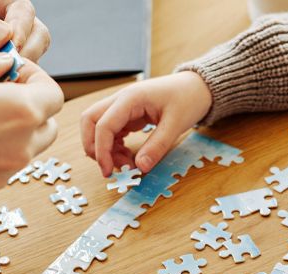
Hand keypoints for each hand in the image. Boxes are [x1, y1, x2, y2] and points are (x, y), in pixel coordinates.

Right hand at [0, 47, 61, 195]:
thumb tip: (7, 66)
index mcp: (17, 112)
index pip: (53, 94)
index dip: (35, 77)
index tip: (10, 70)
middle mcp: (16, 150)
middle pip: (47, 125)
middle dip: (30, 104)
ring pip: (28, 149)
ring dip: (15, 128)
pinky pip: (2, 165)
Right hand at [81, 72, 213, 176]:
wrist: (197, 87)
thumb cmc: (188, 99)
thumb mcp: (176, 124)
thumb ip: (158, 146)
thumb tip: (140, 168)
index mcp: (130, 98)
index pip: (103, 125)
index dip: (101, 150)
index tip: (108, 171)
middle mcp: (121, 100)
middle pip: (90, 121)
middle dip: (93, 147)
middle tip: (109, 168)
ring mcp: (122, 107)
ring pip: (97, 127)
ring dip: (104, 148)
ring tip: (126, 164)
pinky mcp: (127, 114)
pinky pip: (111, 131)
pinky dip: (113, 146)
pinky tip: (128, 156)